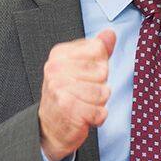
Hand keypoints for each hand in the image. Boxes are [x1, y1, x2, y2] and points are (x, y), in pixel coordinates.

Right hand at [38, 29, 115, 160]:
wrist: (50, 127)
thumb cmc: (69, 94)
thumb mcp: (81, 67)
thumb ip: (98, 50)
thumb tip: (110, 33)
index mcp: (59, 53)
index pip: (98, 49)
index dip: (100, 65)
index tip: (86, 76)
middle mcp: (56, 68)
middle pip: (102, 71)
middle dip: (100, 86)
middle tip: (83, 93)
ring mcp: (59, 88)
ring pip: (103, 92)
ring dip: (98, 103)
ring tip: (83, 105)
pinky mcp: (67, 108)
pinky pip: (100, 112)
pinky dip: (97, 118)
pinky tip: (84, 117)